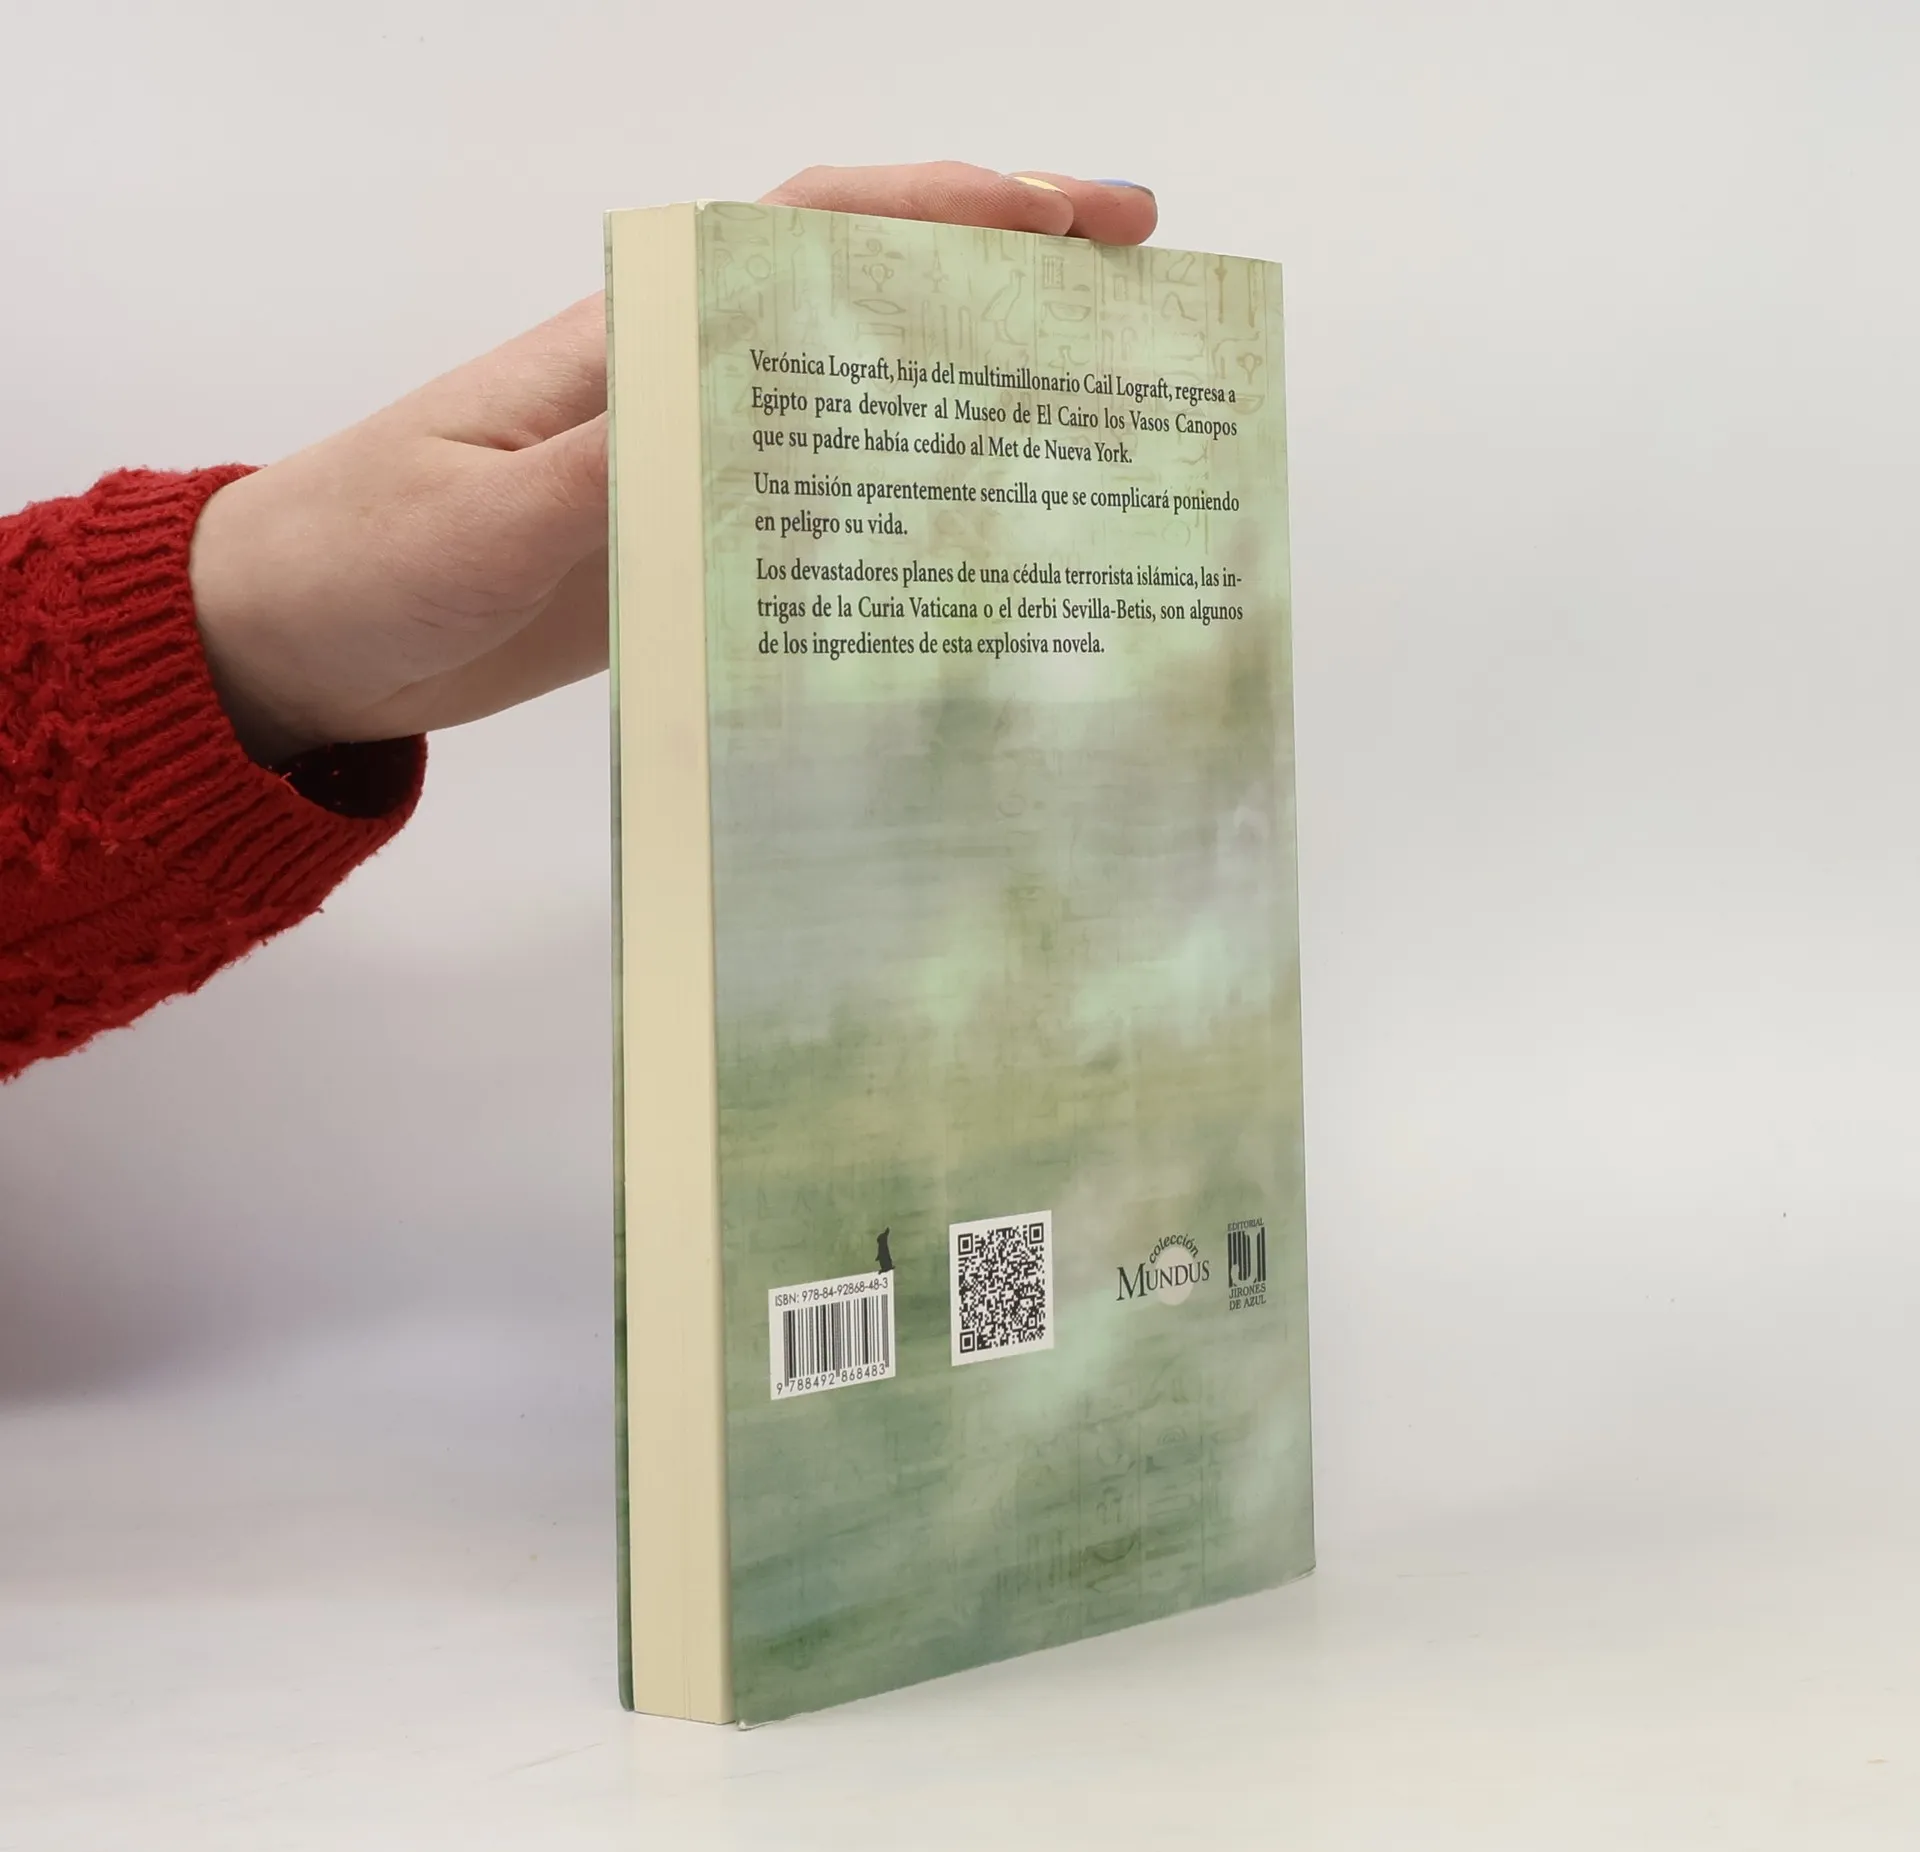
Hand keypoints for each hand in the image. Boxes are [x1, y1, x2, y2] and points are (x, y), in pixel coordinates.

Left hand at [189, 162, 1158, 762]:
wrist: (298, 640)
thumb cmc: (365, 554)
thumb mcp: (483, 516)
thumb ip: (615, 468)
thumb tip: (760, 417)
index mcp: (633, 344)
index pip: (806, 240)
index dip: (941, 213)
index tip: (1066, 215)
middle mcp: (681, 390)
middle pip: (860, 306)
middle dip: (997, 276)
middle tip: (1136, 285)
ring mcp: (692, 474)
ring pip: (853, 409)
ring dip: (968, 392)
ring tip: (1093, 403)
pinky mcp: (686, 555)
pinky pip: (812, 516)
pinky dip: (898, 509)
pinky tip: (972, 538)